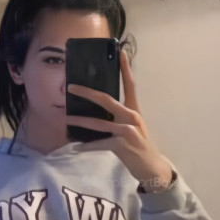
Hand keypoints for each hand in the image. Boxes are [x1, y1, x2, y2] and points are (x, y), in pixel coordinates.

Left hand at [66, 49, 173, 189]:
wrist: (151, 166)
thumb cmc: (139, 145)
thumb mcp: (132, 127)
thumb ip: (119, 117)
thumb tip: (97, 111)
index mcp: (134, 110)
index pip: (130, 85)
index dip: (125, 68)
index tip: (120, 52)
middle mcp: (132, 116)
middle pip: (106, 99)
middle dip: (87, 93)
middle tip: (71, 87)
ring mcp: (127, 130)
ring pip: (99, 123)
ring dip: (81, 121)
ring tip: (67, 118)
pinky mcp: (121, 145)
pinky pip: (99, 143)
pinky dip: (87, 146)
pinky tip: (76, 147)